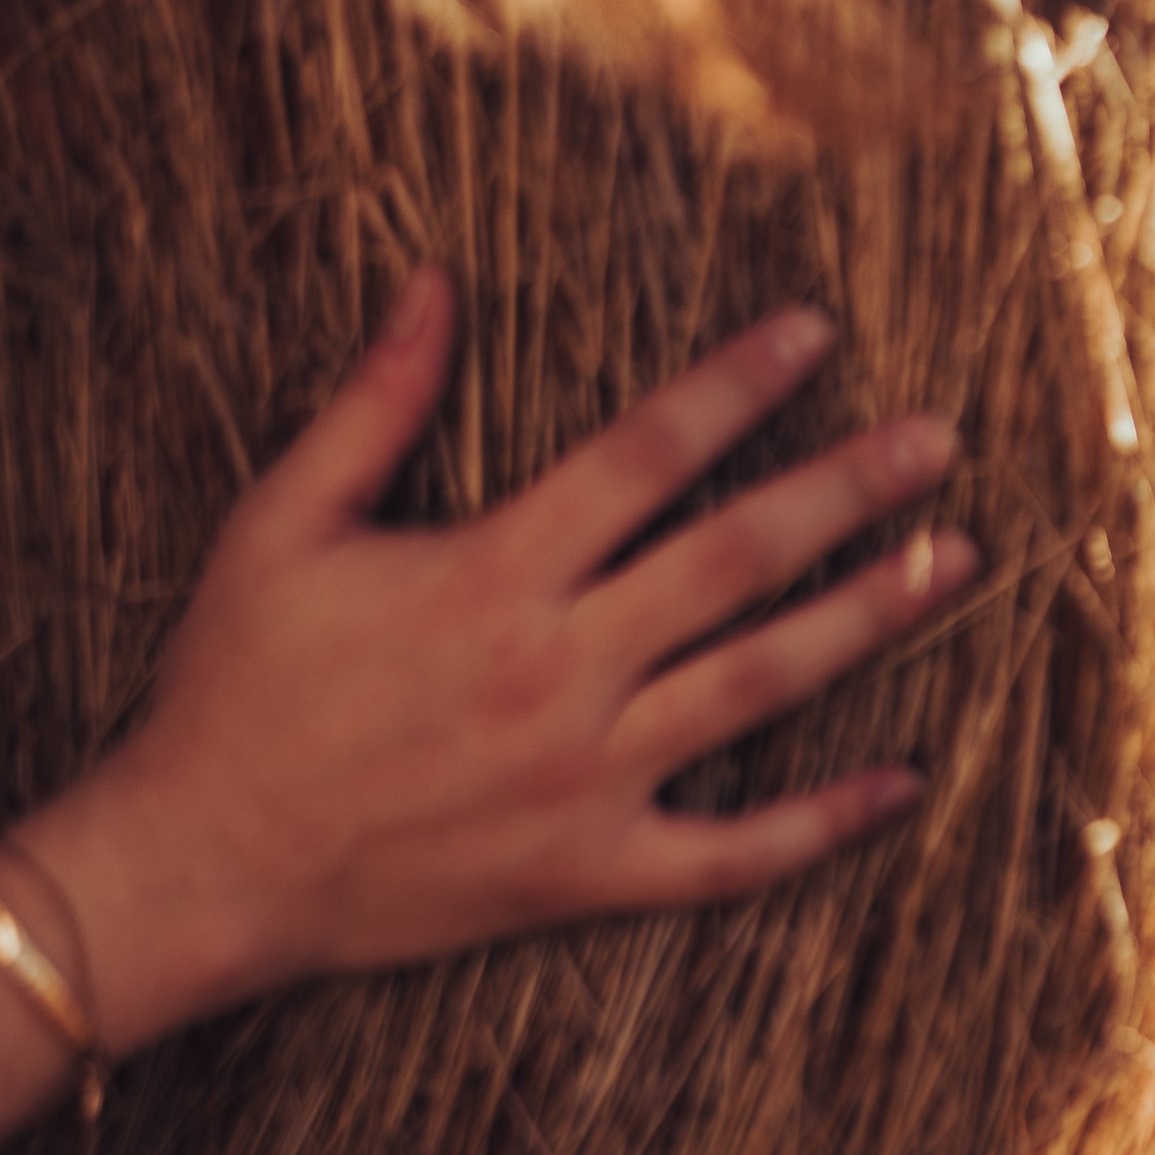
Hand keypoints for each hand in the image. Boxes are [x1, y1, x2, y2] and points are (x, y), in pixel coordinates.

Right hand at [10, 272, 975, 1054]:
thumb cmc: (233, 689)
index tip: (819, 333)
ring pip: (760, 686)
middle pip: (737, 558)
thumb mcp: (282, 522)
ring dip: (867, 620)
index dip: (739, 385)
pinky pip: (733, 853)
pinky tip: (905, 782)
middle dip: (848, 490)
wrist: (200, 865)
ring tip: (954, 562)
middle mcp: (558, 669)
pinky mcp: (589, 875)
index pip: (648, 453)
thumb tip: (434, 280)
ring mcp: (586, 778)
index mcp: (492, 572)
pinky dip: (825, 823)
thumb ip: (375, 402)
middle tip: (939, 439)